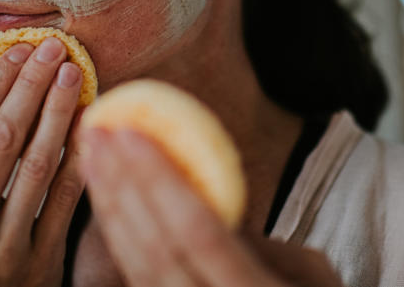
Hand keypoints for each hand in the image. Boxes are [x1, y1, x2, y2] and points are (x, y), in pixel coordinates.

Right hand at [0, 37, 85, 286]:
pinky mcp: (42, 262)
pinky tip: (90, 123)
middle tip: (51, 49)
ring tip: (73, 74)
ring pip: (37, 164)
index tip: (16, 52)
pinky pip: (67, 197)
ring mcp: (2, 249)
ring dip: (58, 111)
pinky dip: (79, 155)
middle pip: (1, 139)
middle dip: (29, 86)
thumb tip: (3, 90)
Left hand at [79, 127, 344, 286]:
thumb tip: (209, 196)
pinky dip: (115, 229)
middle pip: (156, 246)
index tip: (131, 131)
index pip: (199, 232)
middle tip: (99, 131)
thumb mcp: (311, 273)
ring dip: (109, 203)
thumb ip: (262, 240)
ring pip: (135, 261)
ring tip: (92, 152)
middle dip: (122, 184)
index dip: (160, 181)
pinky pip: (132, 271)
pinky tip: (105, 193)